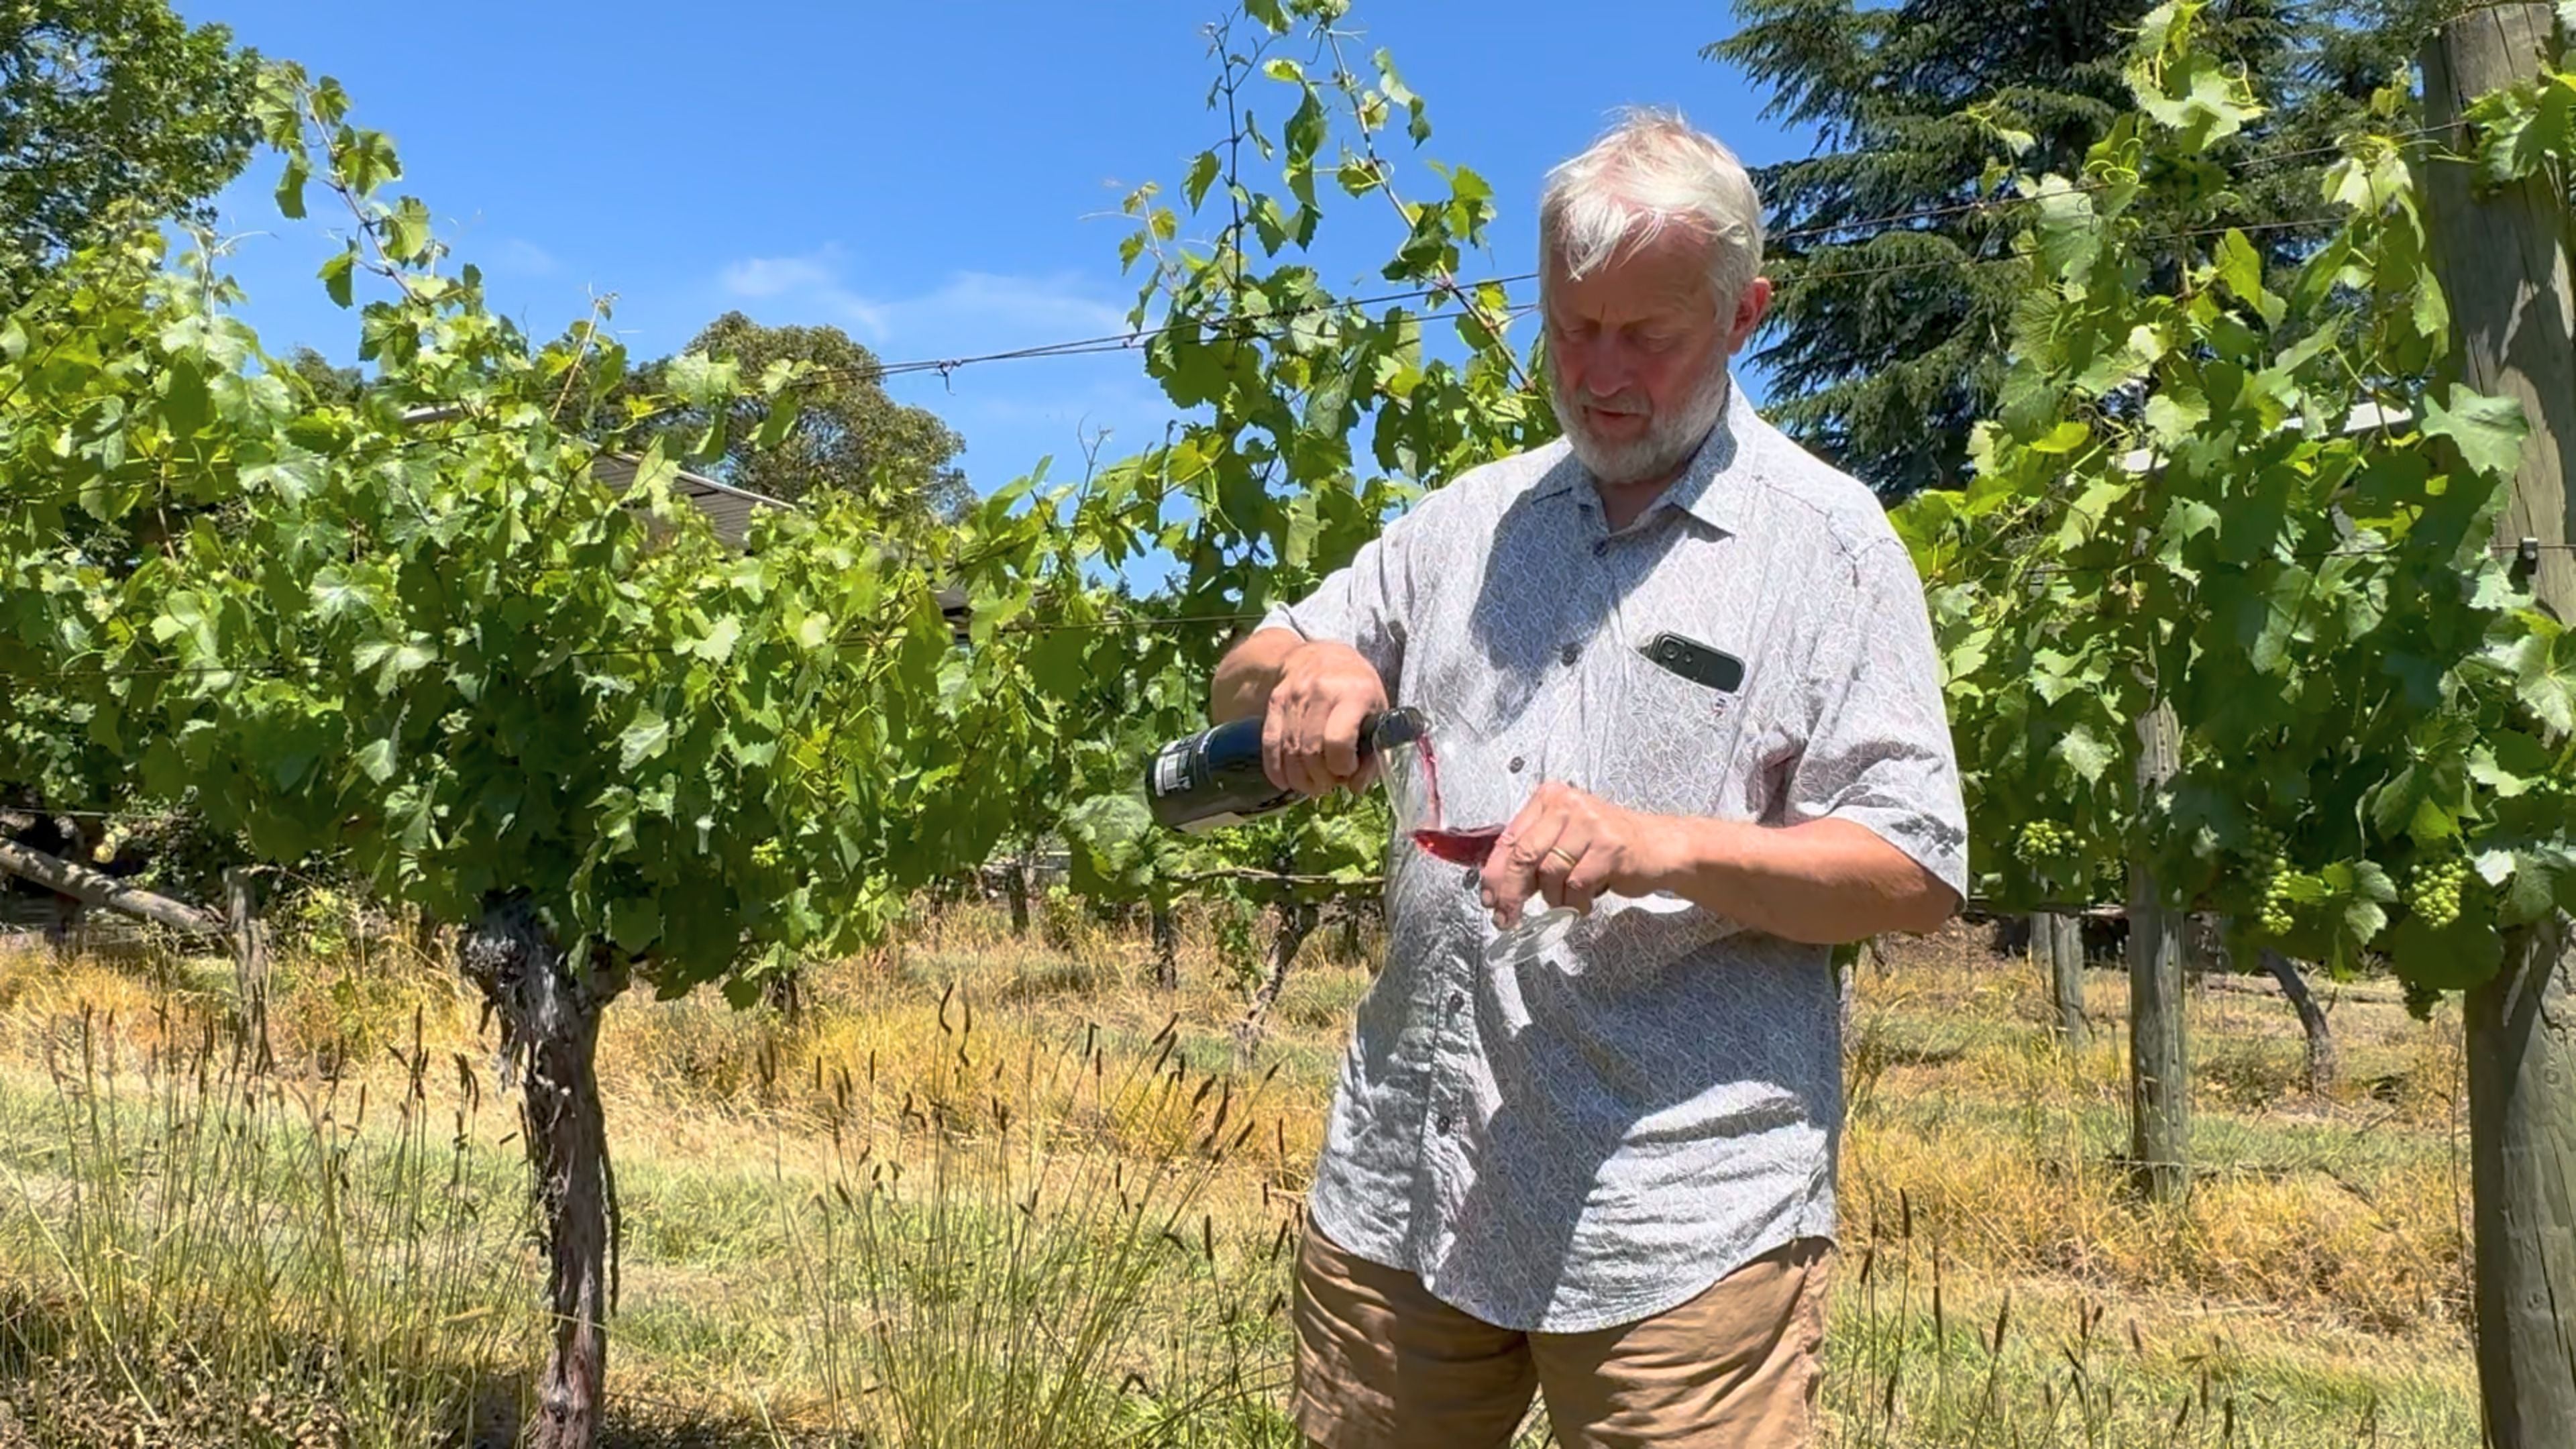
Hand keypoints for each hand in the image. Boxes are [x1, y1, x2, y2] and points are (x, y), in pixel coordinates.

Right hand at [1261, 641, 1388, 796]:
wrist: (1322, 655)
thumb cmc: (1357, 687)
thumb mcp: (1378, 711)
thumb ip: (1374, 752)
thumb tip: (1355, 787)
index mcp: (1353, 694)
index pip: (1338, 741)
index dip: (1342, 766)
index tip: (1348, 770)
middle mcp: (1320, 693)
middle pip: (1311, 751)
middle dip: (1321, 778)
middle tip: (1330, 783)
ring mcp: (1293, 697)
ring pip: (1289, 752)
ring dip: (1301, 779)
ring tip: (1313, 785)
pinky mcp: (1275, 703)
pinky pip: (1270, 744)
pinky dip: (1276, 770)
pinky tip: (1286, 782)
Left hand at [1479, 783, 1667, 926]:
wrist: (1659, 846)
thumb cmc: (1605, 846)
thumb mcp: (1563, 840)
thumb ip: (1532, 853)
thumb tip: (1496, 887)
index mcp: (1549, 798)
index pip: (1510, 838)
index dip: (1495, 874)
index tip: (1489, 899)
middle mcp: (1567, 805)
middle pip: (1524, 855)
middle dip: (1512, 892)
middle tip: (1506, 918)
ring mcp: (1590, 824)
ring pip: (1550, 873)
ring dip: (1554, 898)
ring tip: (1567, 901)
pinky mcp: (1609, 848)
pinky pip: (1576, 885)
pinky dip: (1575, 902)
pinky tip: (1583, 902)